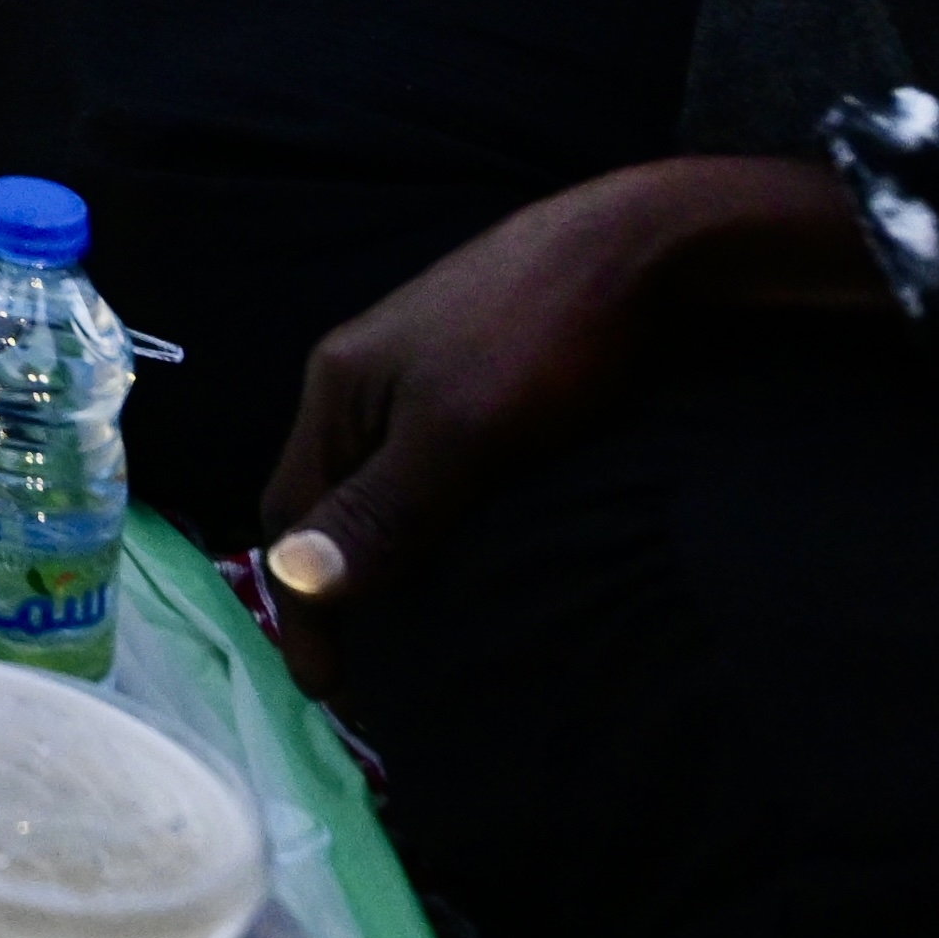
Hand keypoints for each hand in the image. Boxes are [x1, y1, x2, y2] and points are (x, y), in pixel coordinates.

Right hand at [255, 161, 885, 678]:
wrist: (648, 248)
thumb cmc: (544, 338)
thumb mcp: (459, 434)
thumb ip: (382, 510)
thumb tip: (296, 580)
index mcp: (340, 386)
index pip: (290, 512)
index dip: (302, 602)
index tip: (333, 689)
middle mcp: (371, 378)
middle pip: (330, 500)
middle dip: (341, 585)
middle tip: (376, 675)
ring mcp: (430, 373)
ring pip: (386, 485)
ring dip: (393, 556)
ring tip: (427, 631)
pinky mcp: (489, 379)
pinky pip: (439, 469)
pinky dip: (440, 524)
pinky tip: (479, 551)